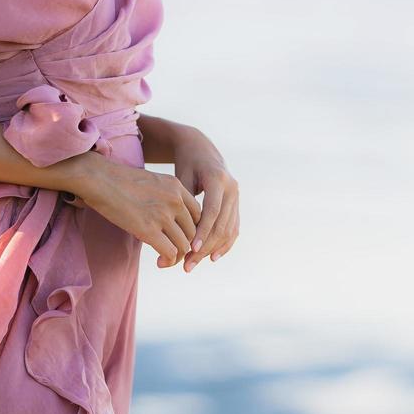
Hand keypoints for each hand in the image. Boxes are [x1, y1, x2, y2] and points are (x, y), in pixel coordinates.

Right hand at [72, 155, 202, 268]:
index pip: (198, 214)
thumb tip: (170, 220)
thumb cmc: (120, 181)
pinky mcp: (148, 229)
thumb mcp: (152, 182)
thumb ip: (166, 197)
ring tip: (166, 260)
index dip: (193, 230)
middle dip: (187, 246)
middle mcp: (175, 200)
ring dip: (177, 257)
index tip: (182, 238)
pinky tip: (160, 262)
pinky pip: (170, 252)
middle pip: (193, 231)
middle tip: (175, 254)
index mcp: (176, 187)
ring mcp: (163, 214)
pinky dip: (168, 260)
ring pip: (184, 244)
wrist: (100, 179)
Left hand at [171, 129, 239, 271]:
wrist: (201, 149)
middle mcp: (232, 188)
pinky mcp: (236, 204)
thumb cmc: (186, 162)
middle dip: (205, 247)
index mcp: (218, 179)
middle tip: (187, 264)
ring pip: (229, 230)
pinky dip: (224, 244)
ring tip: (194, 263)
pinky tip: (212, 258)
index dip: (203, 232)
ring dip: (212, 249)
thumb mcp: (181, 176)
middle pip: (221, 224)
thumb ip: (182, 200)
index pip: (212, 211)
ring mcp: (236, 197)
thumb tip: (176, 231)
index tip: (190, 250)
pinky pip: (233, 228)